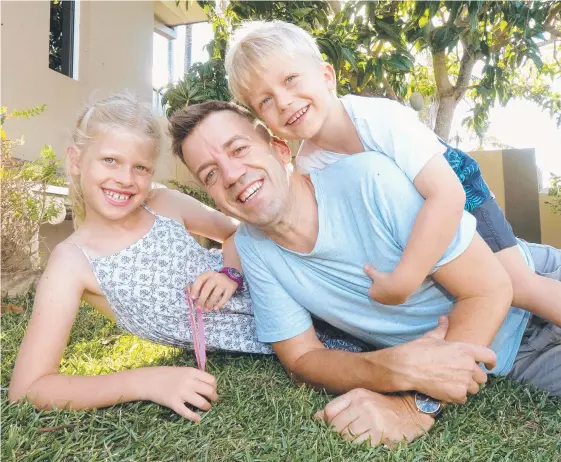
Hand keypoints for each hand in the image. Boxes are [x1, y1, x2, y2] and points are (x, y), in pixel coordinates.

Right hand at [140, 366, 217, 421]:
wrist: (148, 380)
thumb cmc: (166, 374)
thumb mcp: (182, 370)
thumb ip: (194, 376)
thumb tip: (208, 385)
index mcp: (191, 372)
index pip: (211, 380)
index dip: (214, 387)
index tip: (213, 390)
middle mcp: (188, 382)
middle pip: (209, 391)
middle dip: (214, 397)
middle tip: (213, 400)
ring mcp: (181, 393)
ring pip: (202, 403)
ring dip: (207, 407)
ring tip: (207, 408)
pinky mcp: (174, 403)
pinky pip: (187, 412)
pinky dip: (194, 417)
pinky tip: (198, 419)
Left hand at [190, 271, 237, 310]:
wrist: (231, 275)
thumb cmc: (215, 280)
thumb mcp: (207, 279)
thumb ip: (199, 286)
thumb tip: (190, 296)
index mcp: (208, 274)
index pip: (200, 280)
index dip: (195, 289)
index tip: (192, 298)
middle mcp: (216, 277)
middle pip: (207, 289)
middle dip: (202, 299)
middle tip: (198, 308)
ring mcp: (224, 282)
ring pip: (215, 295)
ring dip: (210, 303)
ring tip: (206, 309)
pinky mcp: (231, 288)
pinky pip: (225, 298)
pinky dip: (220, 304)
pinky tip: (215, 308)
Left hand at [314, 389, 433, 446]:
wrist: (411, 412)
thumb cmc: (382, 405)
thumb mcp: (361, 398)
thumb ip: (340, 406)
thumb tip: (315, 417)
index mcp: (356, 394)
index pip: (329, 411)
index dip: (325, 422)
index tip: (327, 426)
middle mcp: (363, 405)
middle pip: (336, 426)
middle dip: (336, 433)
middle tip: (343, 434)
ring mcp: (372, 420)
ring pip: (346, 437)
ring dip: (347, 441)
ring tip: (355, 436)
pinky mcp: (381, 435)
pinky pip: (359, 445)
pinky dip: (358, 446)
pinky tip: (364, 440)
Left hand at [363, 264, 414, 304]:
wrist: (400, 285)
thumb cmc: (385, 280)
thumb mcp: (376, 274)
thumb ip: (369, 271)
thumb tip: (364, 266)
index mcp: (373, 294)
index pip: (371, 290)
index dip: (374, 285)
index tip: (378, 279)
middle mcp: (380, 301)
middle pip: (379, 295)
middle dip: (381, 289)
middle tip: (386, 281)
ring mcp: (390, 302)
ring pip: (388, 297)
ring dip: (389, 292)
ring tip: (393, 284)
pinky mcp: (398, 302)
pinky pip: (396, 298)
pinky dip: (397, 294)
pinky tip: (399, 288)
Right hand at [393, 316, 495, 403]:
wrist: (406, 367)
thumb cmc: (418, 350)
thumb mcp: (431, 337)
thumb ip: (442, 329)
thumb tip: (443, 319)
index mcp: (465, 350)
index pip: (490, 356)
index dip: (491, 362)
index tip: (489, 366)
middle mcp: (469, 366)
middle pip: (482, 377)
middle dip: (473, 378)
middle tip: (460, 377)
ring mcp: (464, 382)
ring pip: (473, 389)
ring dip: (465, 388)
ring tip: (451, 384)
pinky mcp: (457, 394)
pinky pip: (463, 399)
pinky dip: (456, 397)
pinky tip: (445, 391)